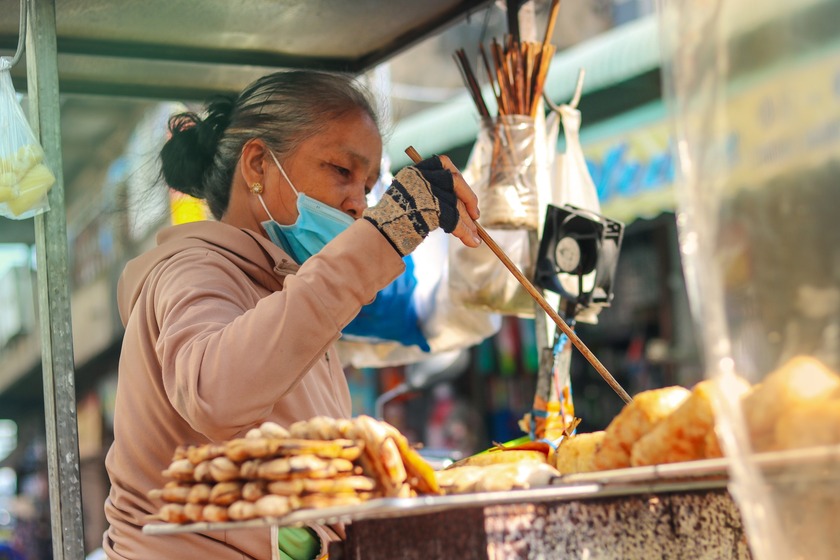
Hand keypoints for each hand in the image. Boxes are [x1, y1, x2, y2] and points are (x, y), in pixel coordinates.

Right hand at [363, 156, 479, 255]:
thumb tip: (463, 204)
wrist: (379, 235)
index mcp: (415, 170)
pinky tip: (472, 242)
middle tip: (476, 217)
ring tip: (475, 238)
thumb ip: (432, 194)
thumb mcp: (411, 199)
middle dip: (469, 199)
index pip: (444, 164)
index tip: (467, 196)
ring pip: (455, 205)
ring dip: (468, 224)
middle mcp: (420, 176)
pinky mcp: (431, 207)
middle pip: (454, 181)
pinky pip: (454, 219)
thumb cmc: (394, 221)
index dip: (459, 180)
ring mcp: (425, 190)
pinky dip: (465, 232)